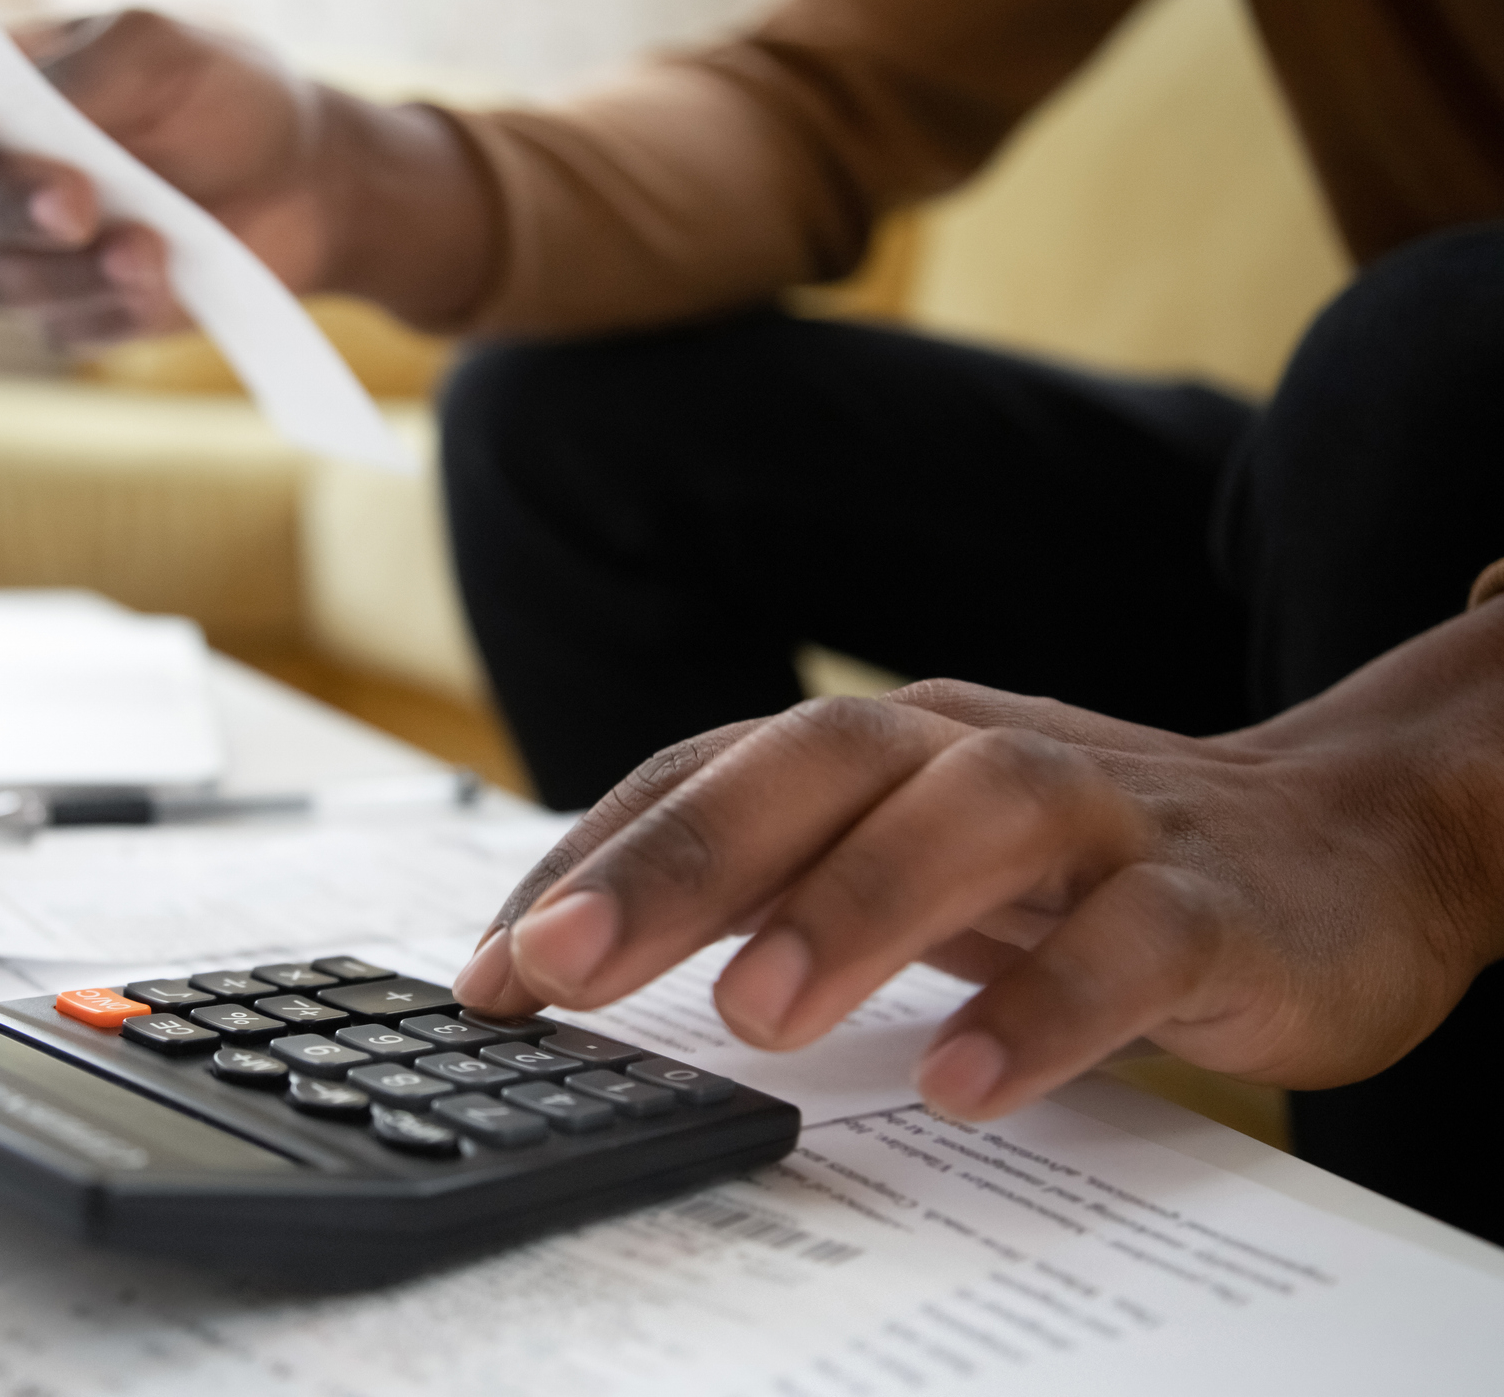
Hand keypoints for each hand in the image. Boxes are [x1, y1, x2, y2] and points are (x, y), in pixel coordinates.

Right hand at [0, 11, 493, 347]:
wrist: (310, 182)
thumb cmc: (228, 97)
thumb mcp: (164, 52)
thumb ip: (89, 71)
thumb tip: (24, 108)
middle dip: (9, 207)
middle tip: (80, 201)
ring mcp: (33, 255)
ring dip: (72, 269)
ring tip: (152, 246)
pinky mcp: (81, 314)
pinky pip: (63, 330)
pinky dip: (114, 308)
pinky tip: (166, 280)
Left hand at [454, 601, 1503, 1119]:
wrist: (1339, 840)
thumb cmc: (1074, 859)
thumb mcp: (904, 855)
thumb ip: (767, 883)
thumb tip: (569, 955)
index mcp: (882, 745)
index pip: (709, 770)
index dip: (591, 859)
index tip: (488, 973)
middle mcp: (971, 750)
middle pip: (816, 761)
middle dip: (676, 862)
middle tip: (559, 967)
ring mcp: (1097, 811)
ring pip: (970, 818)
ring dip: (849, 908)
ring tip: (753, 1019)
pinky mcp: (1207, 899)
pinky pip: (1127, 940)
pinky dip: (1043, 1003)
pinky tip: (962, 1082)